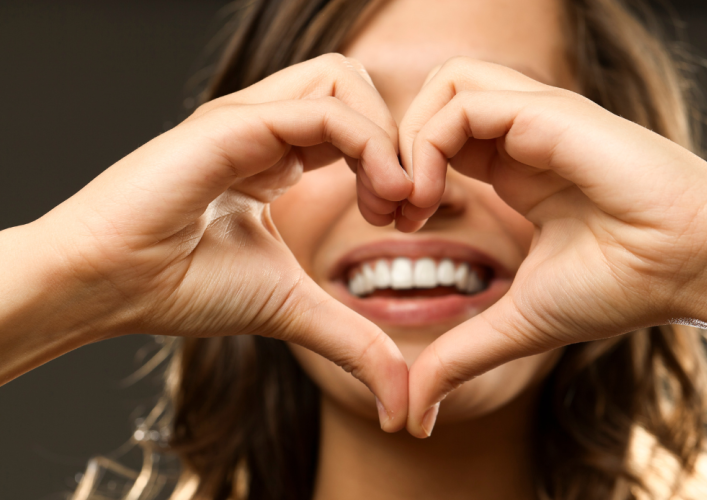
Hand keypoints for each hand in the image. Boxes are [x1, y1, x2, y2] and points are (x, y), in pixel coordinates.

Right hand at [29, 54, 409, 430]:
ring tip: (390, 200)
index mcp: (276, 155)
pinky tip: (379, 196)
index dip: (395, 163)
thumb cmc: (184, 288)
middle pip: (354, 85)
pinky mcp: (235, 124)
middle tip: (406, 206)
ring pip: (343, 80)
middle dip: (399, 140)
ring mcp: (249, 119)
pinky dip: (369, 145)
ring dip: (387, 137)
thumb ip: (352, 342)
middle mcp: (266, 127)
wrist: (113, 286)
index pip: (354, 122)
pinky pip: (323, 110)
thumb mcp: (292, 310)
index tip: (406, 222)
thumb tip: (400, 403)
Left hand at [397, 57, 706, 436]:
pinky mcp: (548, 113)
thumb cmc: (620, 287)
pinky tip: (431, 196)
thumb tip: (413, 416)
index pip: (436, 138)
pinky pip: (464, 99)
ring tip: (410, 202)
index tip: (395, 226)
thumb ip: (460, 358)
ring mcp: (533, 119)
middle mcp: (519, 136)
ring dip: (407, 139)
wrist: (688, 268)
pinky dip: (428, 142)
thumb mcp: (516, 324)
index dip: (401, 173)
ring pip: (443, 85)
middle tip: (388, 210)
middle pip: (431, 100)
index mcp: (513, 168)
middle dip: (390, 148)